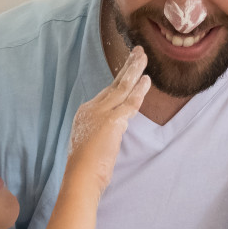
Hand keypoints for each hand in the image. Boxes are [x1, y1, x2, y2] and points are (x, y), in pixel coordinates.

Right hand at [66, 46, 149, 189]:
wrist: (81, 176)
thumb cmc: (86, 167)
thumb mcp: (92, 143)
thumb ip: (102, 131)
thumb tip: (115, 128)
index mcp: (86, 113)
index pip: (108, 93)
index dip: (120, 81)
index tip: (129, 70)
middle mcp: (92, 108)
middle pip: (114, 84)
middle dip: (127, 67)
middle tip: (138, 52)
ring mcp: (101, 113)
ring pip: (121, 86)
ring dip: (134, 70)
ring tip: (143, 56)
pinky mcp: (112, 120)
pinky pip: (130, 101)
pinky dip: (139, 90)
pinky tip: (147, 80)